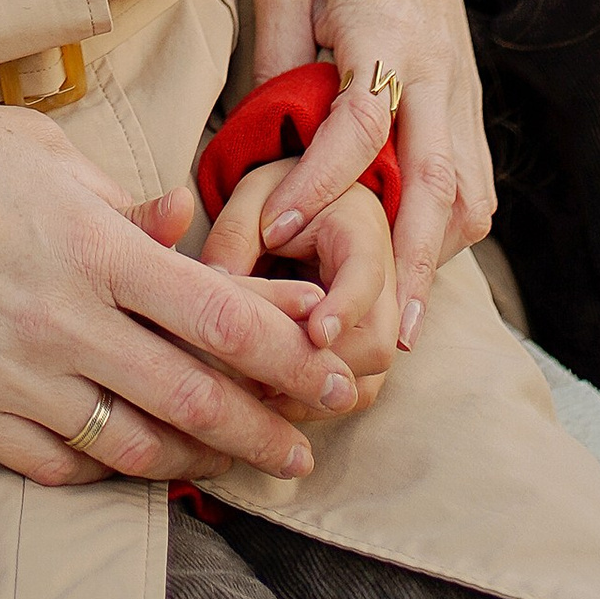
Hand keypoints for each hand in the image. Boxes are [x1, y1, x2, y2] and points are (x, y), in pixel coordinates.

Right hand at [0, 93, 358, 489]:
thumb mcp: (49, 154)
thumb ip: (123, 206)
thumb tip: (182, 227)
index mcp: (94, 248)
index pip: (220, 319)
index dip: (290, 356)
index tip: (331, 375)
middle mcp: (64, 322)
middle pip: (193, 400)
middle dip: (265, 433)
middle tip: (307, 453)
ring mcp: (15, 377)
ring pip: (132, 449)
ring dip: (197, 464)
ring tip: (233, 468)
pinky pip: (57, 466)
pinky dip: (106, 472)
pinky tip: (133, 465)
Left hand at [201, 165, 398, 414]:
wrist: (311, 205)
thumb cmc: (283, 195)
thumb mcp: (254, 195)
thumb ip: (237, 232)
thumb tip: (216, 283)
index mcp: (360, 231)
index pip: (366, 275)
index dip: (345, 308)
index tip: (316, 334)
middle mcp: (383, 285)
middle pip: (377, 343)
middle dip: (320, 366)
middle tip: (259, 368)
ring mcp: (377, 325)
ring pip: (366, 382)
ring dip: (311, 395)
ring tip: (254, 388)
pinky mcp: (361, 354)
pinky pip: (348, 395)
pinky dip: (308, 403)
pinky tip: (262, 396)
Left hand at [248, 0, 495, 348]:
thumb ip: (277, 64)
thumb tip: (261, 147)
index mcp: (386, 33)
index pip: (362, 126)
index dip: (320, 184)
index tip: (276, 230)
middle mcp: (437, 70)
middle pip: (441, 183)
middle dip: (415, 265)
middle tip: (385, 334)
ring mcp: (462, 88)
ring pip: (472, 193)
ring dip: (438, 255)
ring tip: (395, 312)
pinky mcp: (468, 98)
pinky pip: (474, 179)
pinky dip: (450, 228)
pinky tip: (413, 259)